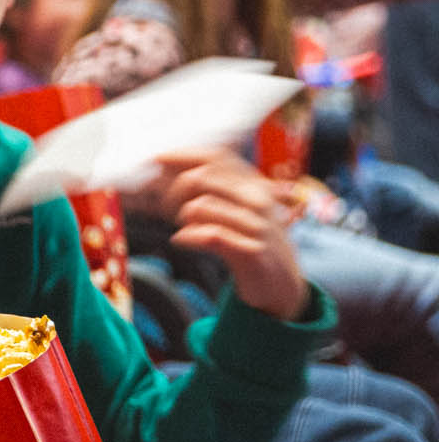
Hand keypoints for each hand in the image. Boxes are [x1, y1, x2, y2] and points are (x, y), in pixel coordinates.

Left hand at [144, 150, 309, 320]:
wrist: (283, 286)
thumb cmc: (252, 244)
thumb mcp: (238, 212)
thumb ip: (213, 191)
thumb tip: (169, 171)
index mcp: (254, 186)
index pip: (218, 157)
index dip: (184, 155)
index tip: (157, 158)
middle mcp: (257, 200)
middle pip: (202, 177)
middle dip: (173, 190)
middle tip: (165, 208)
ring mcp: (256, 225)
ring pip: (202, 205)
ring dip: (180, 216)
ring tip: (181, 227)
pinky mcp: (252, 251)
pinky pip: (211, 235)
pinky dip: (188, 236)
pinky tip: (181, 240)